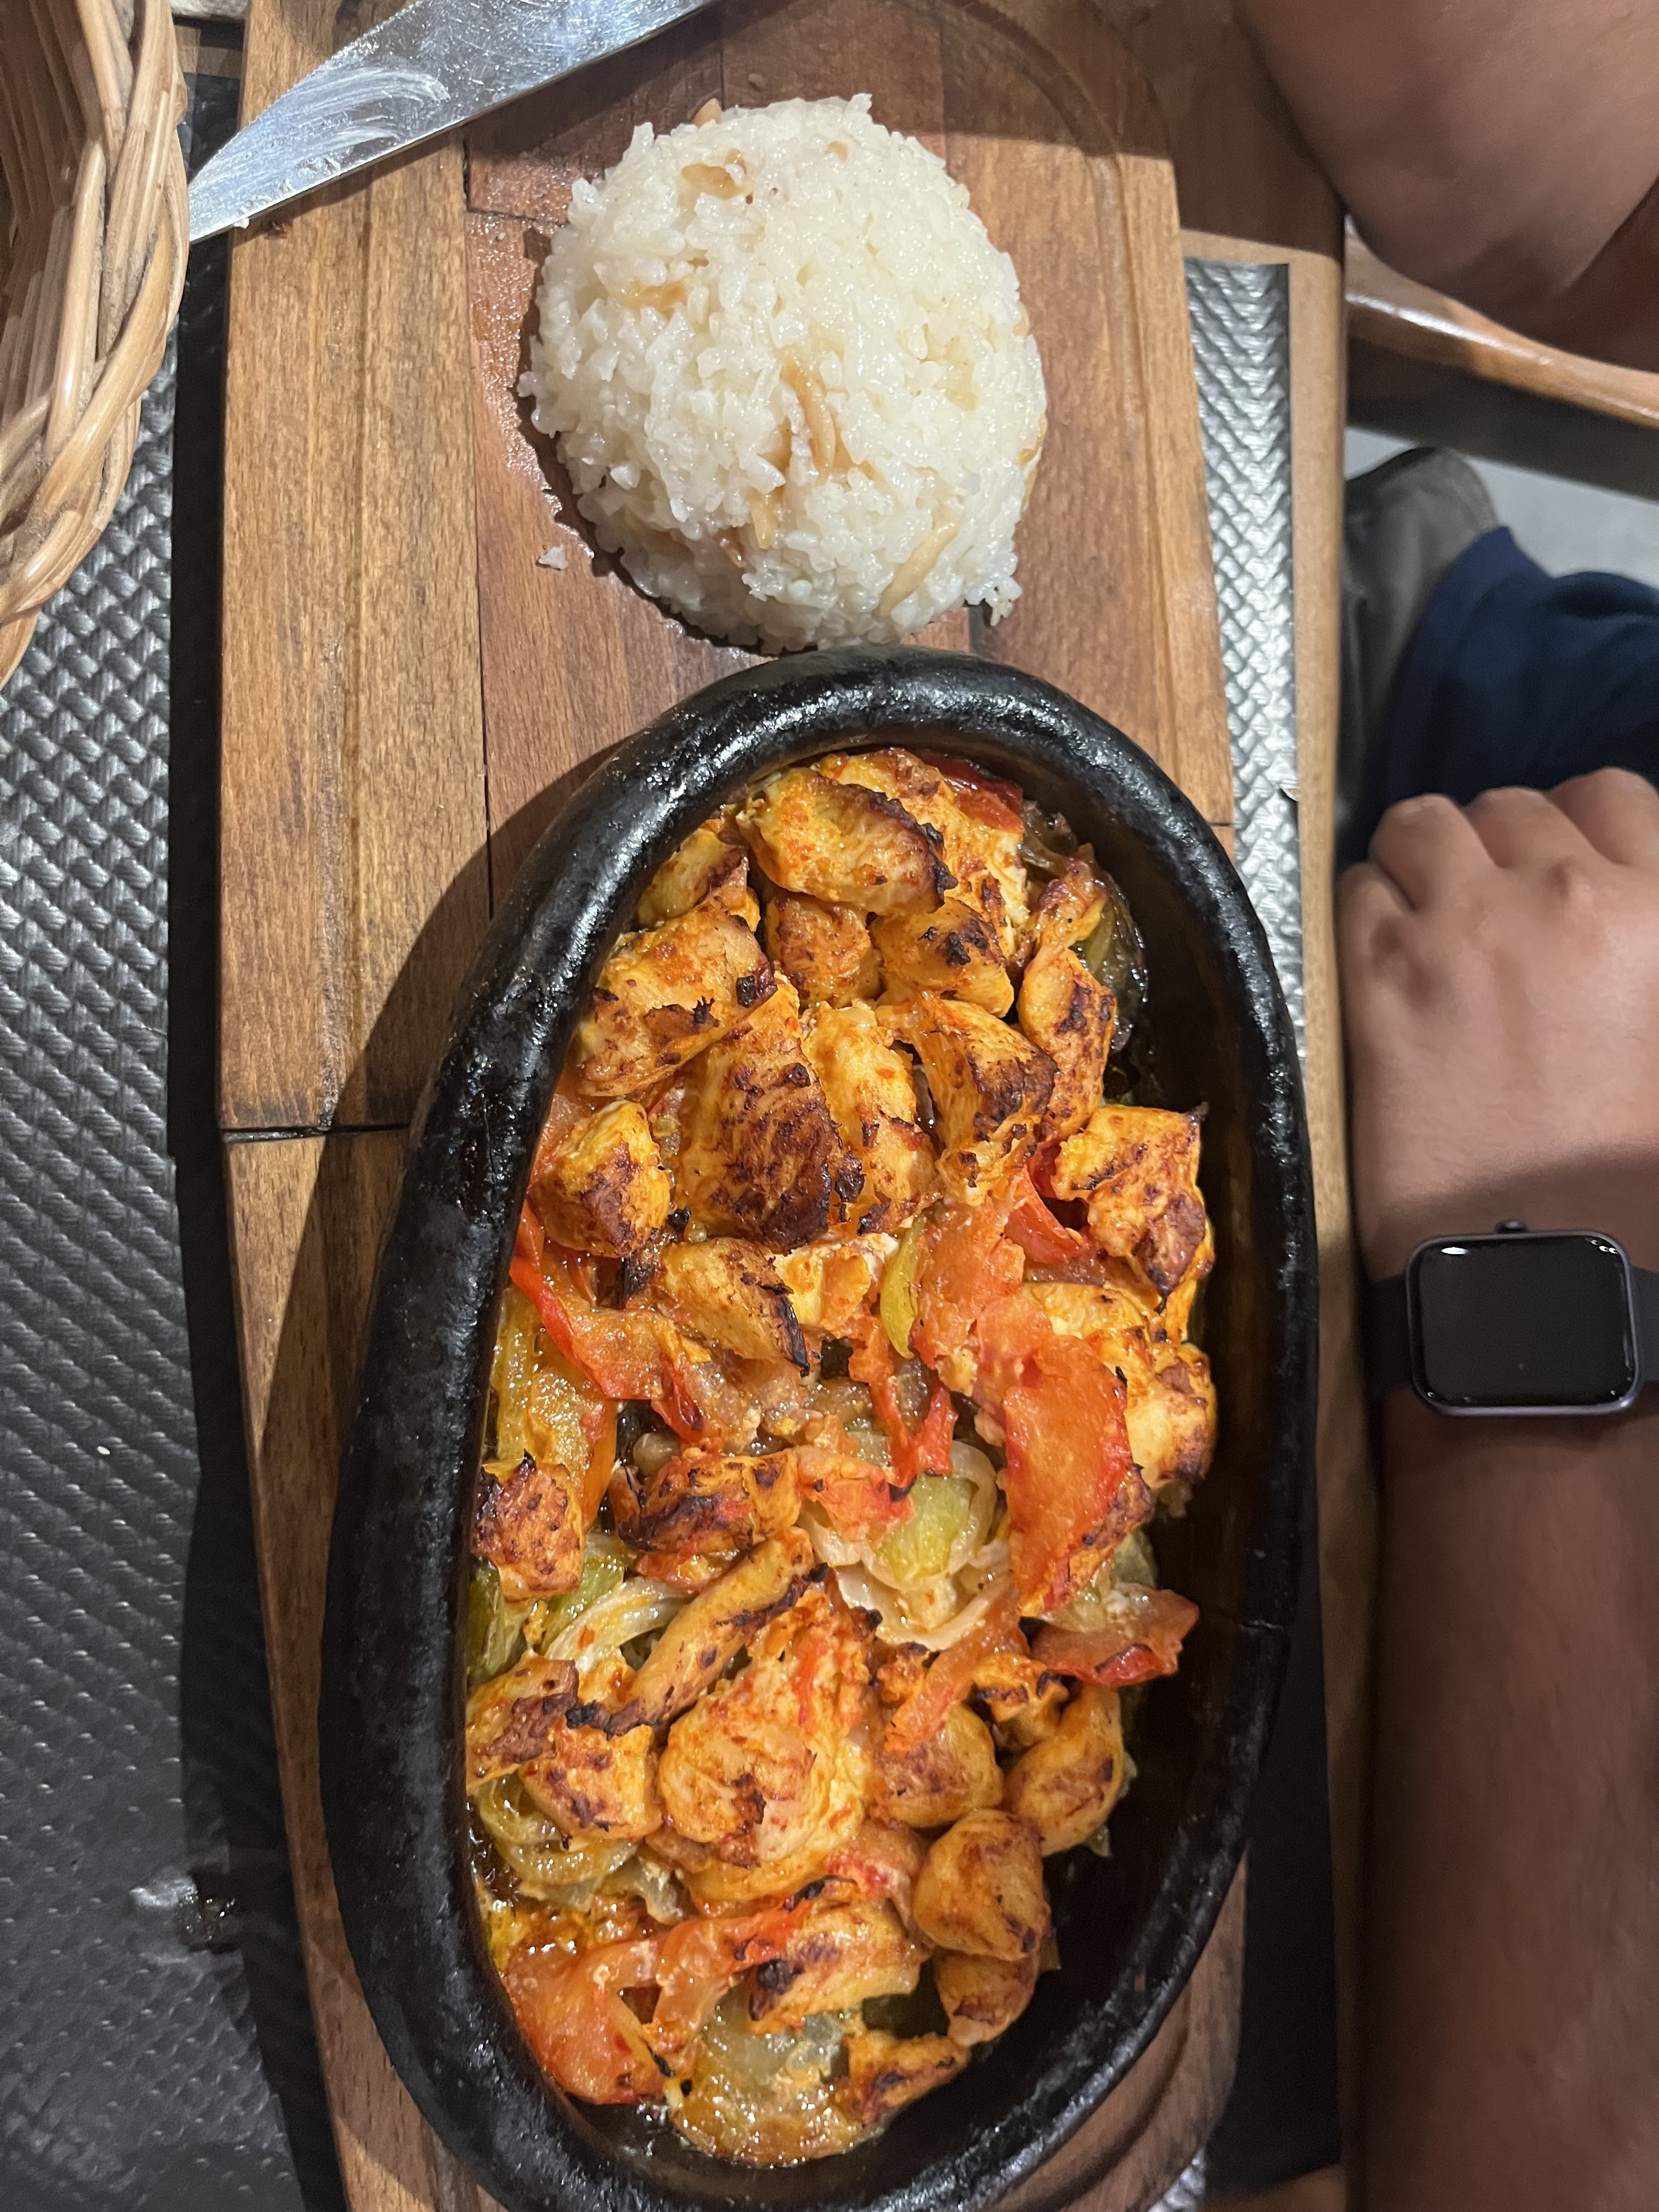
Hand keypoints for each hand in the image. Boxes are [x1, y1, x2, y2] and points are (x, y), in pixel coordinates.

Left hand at [1338, 770, 1658, 1276]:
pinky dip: (1367, 911)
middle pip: (1508, 806)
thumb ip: (1643, 944)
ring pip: (1419, 826)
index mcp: (1656, 909)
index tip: (1554, 865)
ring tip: (1429, 920)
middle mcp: (1562, 897)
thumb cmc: (1633, 1177)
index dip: (1576, 826)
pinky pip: (1355, 889)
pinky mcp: (1378, 977)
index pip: (1611, 796)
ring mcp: (1463, 930)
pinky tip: (1386, 962)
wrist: (1546, 1269)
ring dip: (1422, 862)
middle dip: (1497, 848)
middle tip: (1489, 908)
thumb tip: (1620, 905)